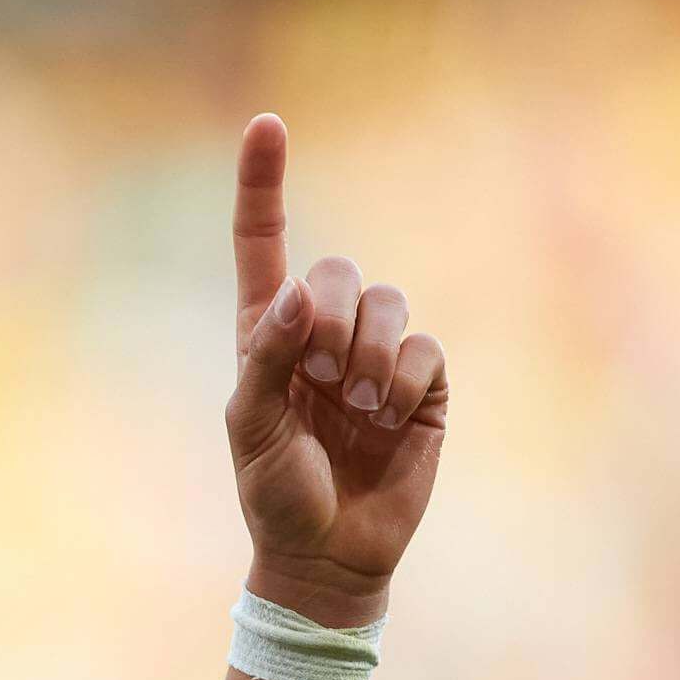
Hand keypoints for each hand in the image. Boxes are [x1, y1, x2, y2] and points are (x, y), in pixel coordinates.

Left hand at [224, 114, 446, 627]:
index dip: (262, 185)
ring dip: (369, 354)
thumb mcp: (253, 429)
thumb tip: (298, 295)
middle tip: (320, 381)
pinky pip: (426, 349)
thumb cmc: (276, 494)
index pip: (263, 245)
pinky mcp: (423, 386)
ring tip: (355, 406)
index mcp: (268, 335)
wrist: (328, 556)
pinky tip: (387, 422)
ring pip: (390, 302)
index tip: (266, 123)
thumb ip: (267, 357)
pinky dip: (404, 383)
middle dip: (330, 321)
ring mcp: (377, 357)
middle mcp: (324, 334)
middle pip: (339, 271)